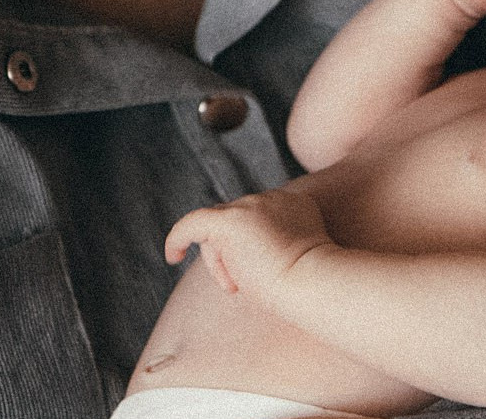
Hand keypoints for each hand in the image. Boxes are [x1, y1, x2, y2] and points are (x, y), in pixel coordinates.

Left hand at [164, 188, 331, 299]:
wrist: (312, 282)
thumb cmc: (308, 283)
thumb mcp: (296, 255)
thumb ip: (278, 243)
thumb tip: (254, 258)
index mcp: (294, 204)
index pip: (259, 221)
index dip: (250, 251)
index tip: (255, 278)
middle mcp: (273, 197)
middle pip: (236, 223)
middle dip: (233, 257)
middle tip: (240, 288)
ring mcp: (252, 205)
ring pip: (219, 228)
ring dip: (221, 260)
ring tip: (235, 286)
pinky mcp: (231, 220)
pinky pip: (192, 223)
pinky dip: (178, 238)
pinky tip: (173, 256)